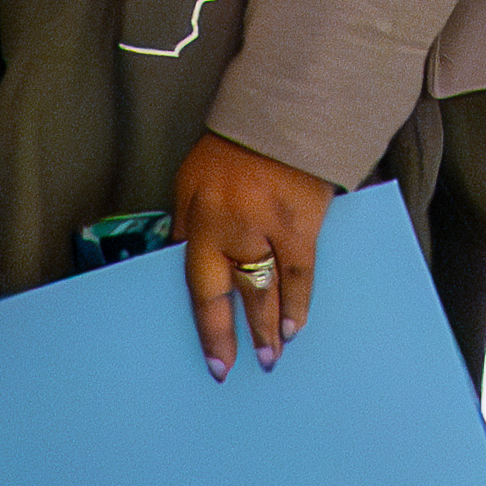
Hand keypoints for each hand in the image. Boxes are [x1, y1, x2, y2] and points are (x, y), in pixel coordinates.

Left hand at [175, 132, 340, 371]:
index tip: (213, 360)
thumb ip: (188, 225)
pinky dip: (298, 303)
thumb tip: (184, 264)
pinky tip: (296, 325)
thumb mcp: (191, 183)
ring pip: (265, 290)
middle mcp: (229, 229)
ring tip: (273, 356)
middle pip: (231, 293)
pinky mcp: (301, 225)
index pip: (197, 284)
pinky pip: (299, 274)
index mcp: (199, 220)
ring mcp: (267, 228)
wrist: (283, 117)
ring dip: (268, 327)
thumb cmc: (232, 152)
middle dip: (234, 335)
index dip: (206, 325)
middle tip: (237, 369)